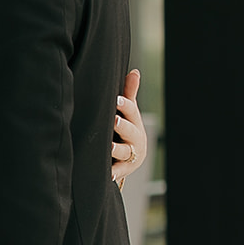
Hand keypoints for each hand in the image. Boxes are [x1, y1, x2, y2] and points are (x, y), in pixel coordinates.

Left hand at [112, 69, 147, 186]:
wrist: (133, 156)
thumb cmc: (127, 128)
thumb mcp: (129, 111)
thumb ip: (129, 93)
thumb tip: (135, 71)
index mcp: (134, 121)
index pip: (131, 111)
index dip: (125, 106)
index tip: (116, 100)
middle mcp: (135, 138)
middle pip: (130, 131)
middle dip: (122, 126)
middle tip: (114, 120)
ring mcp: (130, 154)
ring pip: (124, 151)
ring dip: (116, 149)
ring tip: (108, 146)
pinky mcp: (125, 168)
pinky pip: (119, 171)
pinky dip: (115, 172)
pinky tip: (108, 173)